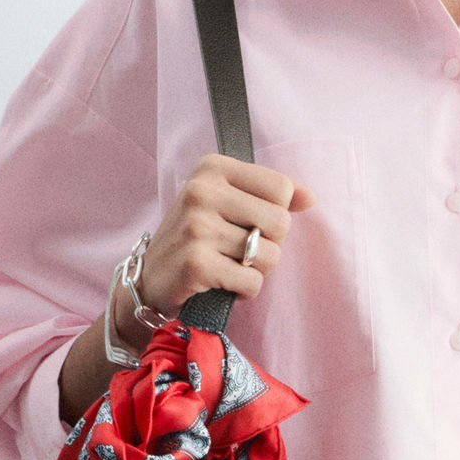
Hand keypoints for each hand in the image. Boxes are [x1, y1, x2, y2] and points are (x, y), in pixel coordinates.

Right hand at [136, 154, 315, 319]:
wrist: (149, 279)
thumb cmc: (196, 238)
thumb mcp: (227, 203)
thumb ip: (269, 195)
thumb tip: (310, 198)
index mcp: (212, 167)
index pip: (281, 188)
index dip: (274, 215)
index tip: (246, 223)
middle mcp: (202, 191)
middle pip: (281, 223)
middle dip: (268, 245)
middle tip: (238, 251)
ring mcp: (197, 227)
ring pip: (270, 256)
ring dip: (256, 271)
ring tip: (229, 267)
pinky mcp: (197, 263)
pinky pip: (252, 282)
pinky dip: (245, 291)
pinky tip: (222, 284)